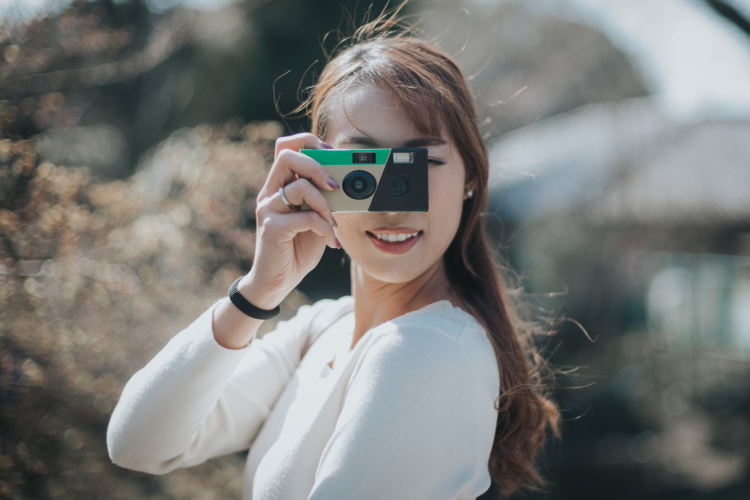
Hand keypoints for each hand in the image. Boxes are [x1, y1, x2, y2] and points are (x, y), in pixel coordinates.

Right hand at [239, 133, 339, 309]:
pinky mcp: (271, 228)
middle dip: (317, 165)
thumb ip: (323, 201)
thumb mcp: (316, 221)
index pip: (286, 147)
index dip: (309, 143)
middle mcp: (270, 193)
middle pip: (287, 155)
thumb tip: (345, 184)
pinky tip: (329, 241)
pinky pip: (306, 217)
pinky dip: (324, 228)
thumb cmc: (296, 251)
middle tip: (334, 185)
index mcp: (279, 187)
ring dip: (325, 204)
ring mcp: (268, 209)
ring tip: (332, 223)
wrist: (277, 283)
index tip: (331, 155)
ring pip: (299, 186)